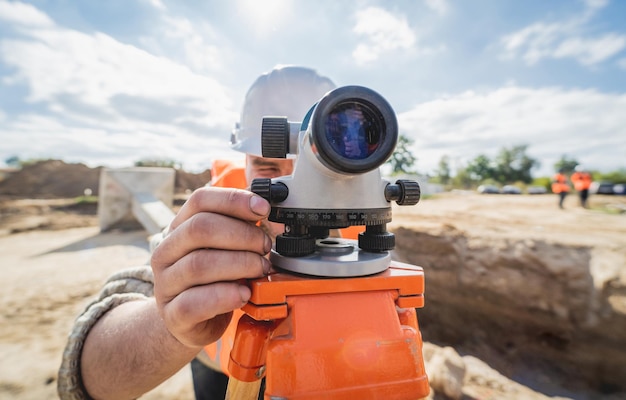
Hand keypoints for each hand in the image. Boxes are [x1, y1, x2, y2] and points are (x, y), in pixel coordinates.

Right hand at [151, 187, 272, 348]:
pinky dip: (225, 296)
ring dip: (240, 264)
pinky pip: (194, 302)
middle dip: (242, 235)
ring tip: (260, 269)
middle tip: (264, 246)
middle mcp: (166, 252)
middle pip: (200, 228)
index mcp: (179, 228)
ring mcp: (166, 284)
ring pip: (199, 265)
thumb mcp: (223, 248)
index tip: (263, 209)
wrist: (190, 322)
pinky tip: (244, 294)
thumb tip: (263, 207)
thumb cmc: (212, 280)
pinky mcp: (173, 314)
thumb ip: (239, 227)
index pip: (200, 200)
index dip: (234, 200)